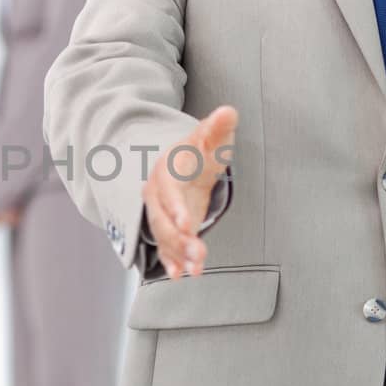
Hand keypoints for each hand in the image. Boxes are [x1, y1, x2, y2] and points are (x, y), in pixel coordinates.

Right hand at [142, 105, 237, 279]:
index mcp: (166, 171)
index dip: (175, 208)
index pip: (168, 191)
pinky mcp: (169, 229)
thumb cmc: (198, 152)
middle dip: (178, 238)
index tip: (188, 223)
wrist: (180, 164)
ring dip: (178, 254)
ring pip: (165, 237)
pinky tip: (184, 274)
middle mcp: (158, 195)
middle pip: (163, 219)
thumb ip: (218, 128)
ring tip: (195, 269)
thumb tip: (228, 112)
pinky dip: (173, 262)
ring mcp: (161, 214)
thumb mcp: (210, 139)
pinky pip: (167, 248)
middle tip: (197, 253)